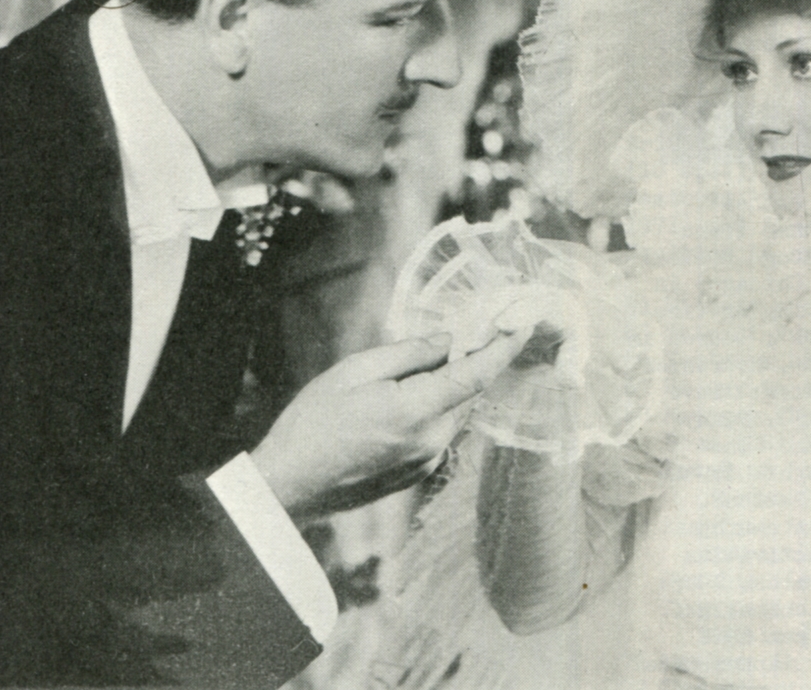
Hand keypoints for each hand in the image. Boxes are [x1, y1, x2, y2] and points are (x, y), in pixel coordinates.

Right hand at [251, 330, 530, 516]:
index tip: (522, 325)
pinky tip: (396, 405)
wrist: (287, 486)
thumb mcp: (354, 371)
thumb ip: (408, 354)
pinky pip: (439, 433)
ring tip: (407, 375)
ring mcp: (427, 462)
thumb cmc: (312, 424)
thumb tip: (448, 341)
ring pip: (454, 413)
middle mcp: (431, 441)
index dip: (504, 347)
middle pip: (467, 393)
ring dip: (446, 389)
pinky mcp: (418, 474)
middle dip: (466, 364)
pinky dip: (432, 411)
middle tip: (450, 337)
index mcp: (416, 411)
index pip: (476, 375)